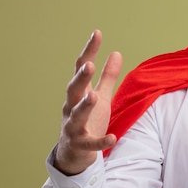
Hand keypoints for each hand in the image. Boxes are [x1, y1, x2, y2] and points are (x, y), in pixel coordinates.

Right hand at [53, 30, 122, 174]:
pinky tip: (112, 138)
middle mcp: (71, 107)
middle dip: (80, 78)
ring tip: (94, 96)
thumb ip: (108, 76)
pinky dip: (100, 141)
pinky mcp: (80, 144)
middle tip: (88, 65)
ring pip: (76, 115)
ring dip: (85, 105)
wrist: (74, 153)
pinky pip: (90, 143)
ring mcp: (74, 126)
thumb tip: (117, 52)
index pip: (81, 68)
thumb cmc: (88, 120)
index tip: (97, 33)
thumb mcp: (101, 96)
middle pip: (73, 89)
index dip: (89, 51)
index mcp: (78, 93)